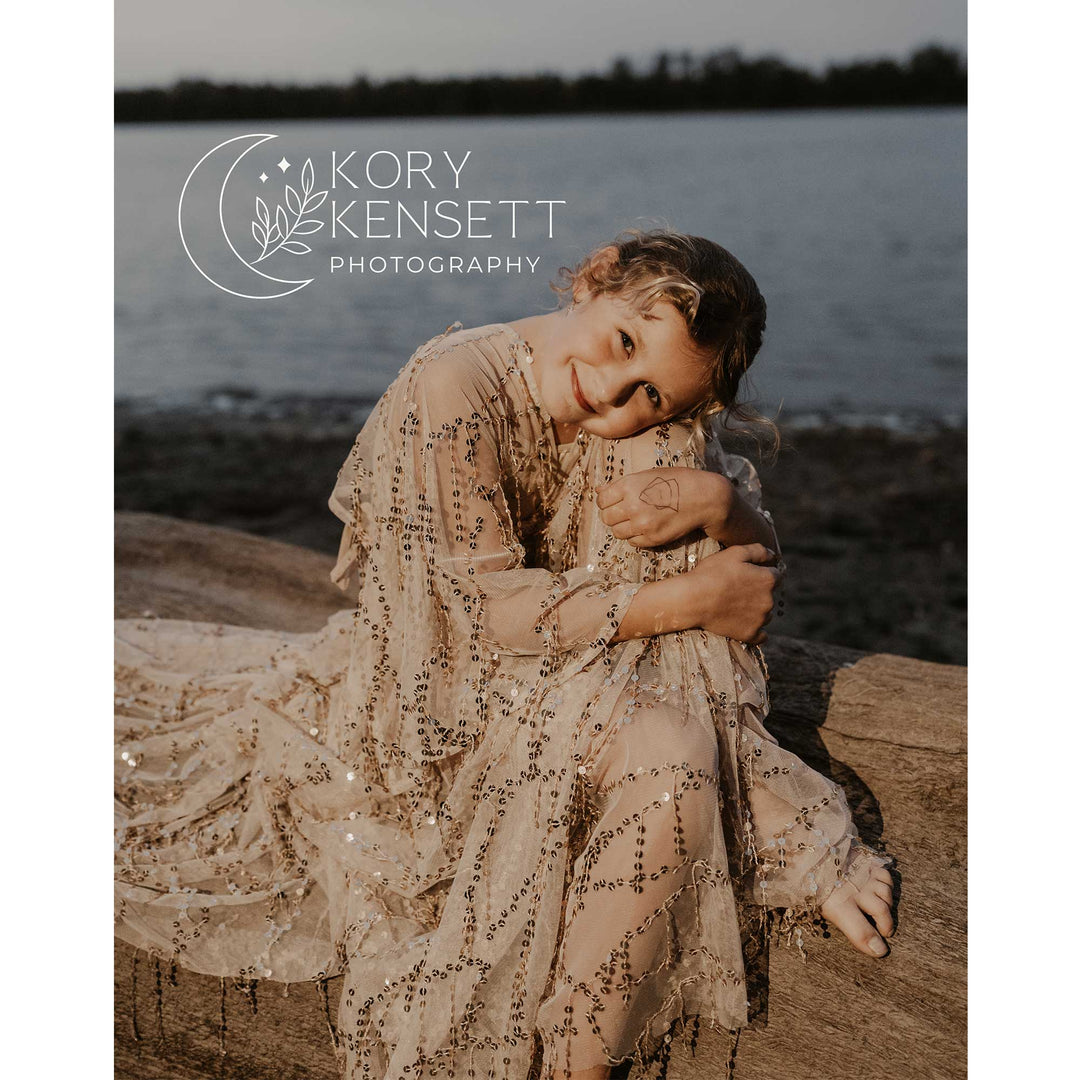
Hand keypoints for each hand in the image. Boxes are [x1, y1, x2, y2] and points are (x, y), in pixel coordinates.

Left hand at [596, 467, 733, 547]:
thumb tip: (598, 489)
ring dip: (623, 527)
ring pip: (617, 532)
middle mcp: (633, 505)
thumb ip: (621, 484)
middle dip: (613, 515)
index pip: (601, 499)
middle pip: (606, 518)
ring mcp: (642, 524)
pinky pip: (632, 542)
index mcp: (629, 486)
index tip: (614, 500)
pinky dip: (635, 537)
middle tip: (625, 511)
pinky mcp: (652, 539)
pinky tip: (647, 527)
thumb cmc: (677, 481)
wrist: (704, 498)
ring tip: (637, 519)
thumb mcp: (648, 475)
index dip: (606, 500)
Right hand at [689, 544, 781, 643]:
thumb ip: (758, 551)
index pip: (776, 575)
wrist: (693, 599)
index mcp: (768, 579)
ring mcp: (760, 619)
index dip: (762, 573)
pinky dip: (755, 630)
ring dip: (756, 610)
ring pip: (765, 614)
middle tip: (738, 590)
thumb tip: (773, 555)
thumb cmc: (712, 573)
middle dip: (758, 592)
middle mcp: (769, 600)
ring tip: (736, 606)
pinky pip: (761, 635)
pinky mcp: (750, 634)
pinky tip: (744, 624)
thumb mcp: (735, 553)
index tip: (749, 575)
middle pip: (770, 595)